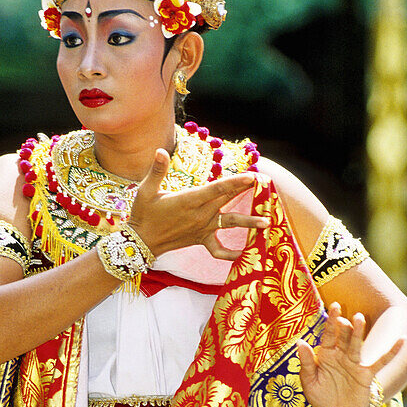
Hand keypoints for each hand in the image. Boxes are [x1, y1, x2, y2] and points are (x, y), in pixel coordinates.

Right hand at [128, 149, 269, 259]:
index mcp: (189, 200)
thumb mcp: (146, 190)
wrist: (140, 241)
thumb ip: (156, 170)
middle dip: (246, 191)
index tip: (251, 177)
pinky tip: (246, 255)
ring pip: (229, 223)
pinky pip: (219, 250)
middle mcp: (199, 215)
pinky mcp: (201, 239)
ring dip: (248, 223)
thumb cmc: (143, 214)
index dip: (235, 182)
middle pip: (227, 200)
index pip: (217, 189)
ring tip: (266, 222)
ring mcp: (202, 228)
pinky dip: (231, 254)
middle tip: (266, 184)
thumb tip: (160, 151)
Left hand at [297, 302, 403, 406]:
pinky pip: (380, 362)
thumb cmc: (321, 395)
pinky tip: (401, 339)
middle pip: (343, 338)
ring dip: (358, 333)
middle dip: (343, 327)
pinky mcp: (366, 375)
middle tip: (344, 316)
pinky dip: (391, 352)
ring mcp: (355, 364)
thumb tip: (299, 342)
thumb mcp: (309, 381)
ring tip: (359, 319)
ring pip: (357, 345)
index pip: (328, 335)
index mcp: (326, 354)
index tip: (334, 306)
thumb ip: (306, 362)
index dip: (331, 322)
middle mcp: (341, 355)